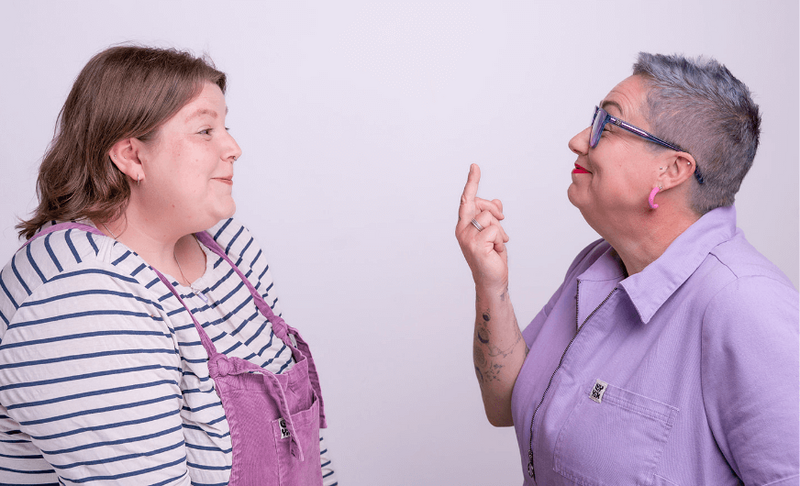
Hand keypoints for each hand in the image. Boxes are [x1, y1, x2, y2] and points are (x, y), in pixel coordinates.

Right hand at [456, 164, 509, 289]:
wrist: (491, 280)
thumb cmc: (491, 257)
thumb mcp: (493, 232)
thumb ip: (491, 217)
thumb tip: (497, 202)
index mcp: (463, 225)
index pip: (467, 199)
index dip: (472, 182)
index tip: (475, 166)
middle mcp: (462, 229)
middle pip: (480, 204)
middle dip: (494, 209)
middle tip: (502, 219)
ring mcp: (467, 237)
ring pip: (490, 217)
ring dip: (499, 230)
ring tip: (497, 243)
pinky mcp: (476, 245)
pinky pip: (495, 230)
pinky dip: (500, 239)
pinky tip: (496, 250)